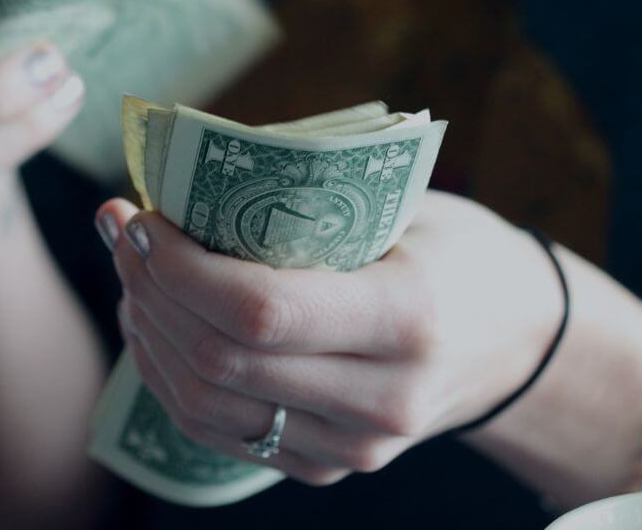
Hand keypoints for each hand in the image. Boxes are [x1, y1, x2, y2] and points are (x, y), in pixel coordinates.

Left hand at [95, 190, 562, 485]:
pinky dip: (171, 376)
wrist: (520, 342)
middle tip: (121, 230)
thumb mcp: (406, 206)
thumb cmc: (456, 251)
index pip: (260, 310)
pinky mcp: (329, 467)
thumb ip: (308, 199)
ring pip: (206, 405)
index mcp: (408, 318)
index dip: (179, 267)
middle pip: (221, 361)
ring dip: (148, 333)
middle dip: (150, 290)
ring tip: (131, 271)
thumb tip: (185, 173)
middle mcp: (382, 399)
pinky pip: (220, 432)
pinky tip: (155, 322)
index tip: (141, 216)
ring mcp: (355, 447)